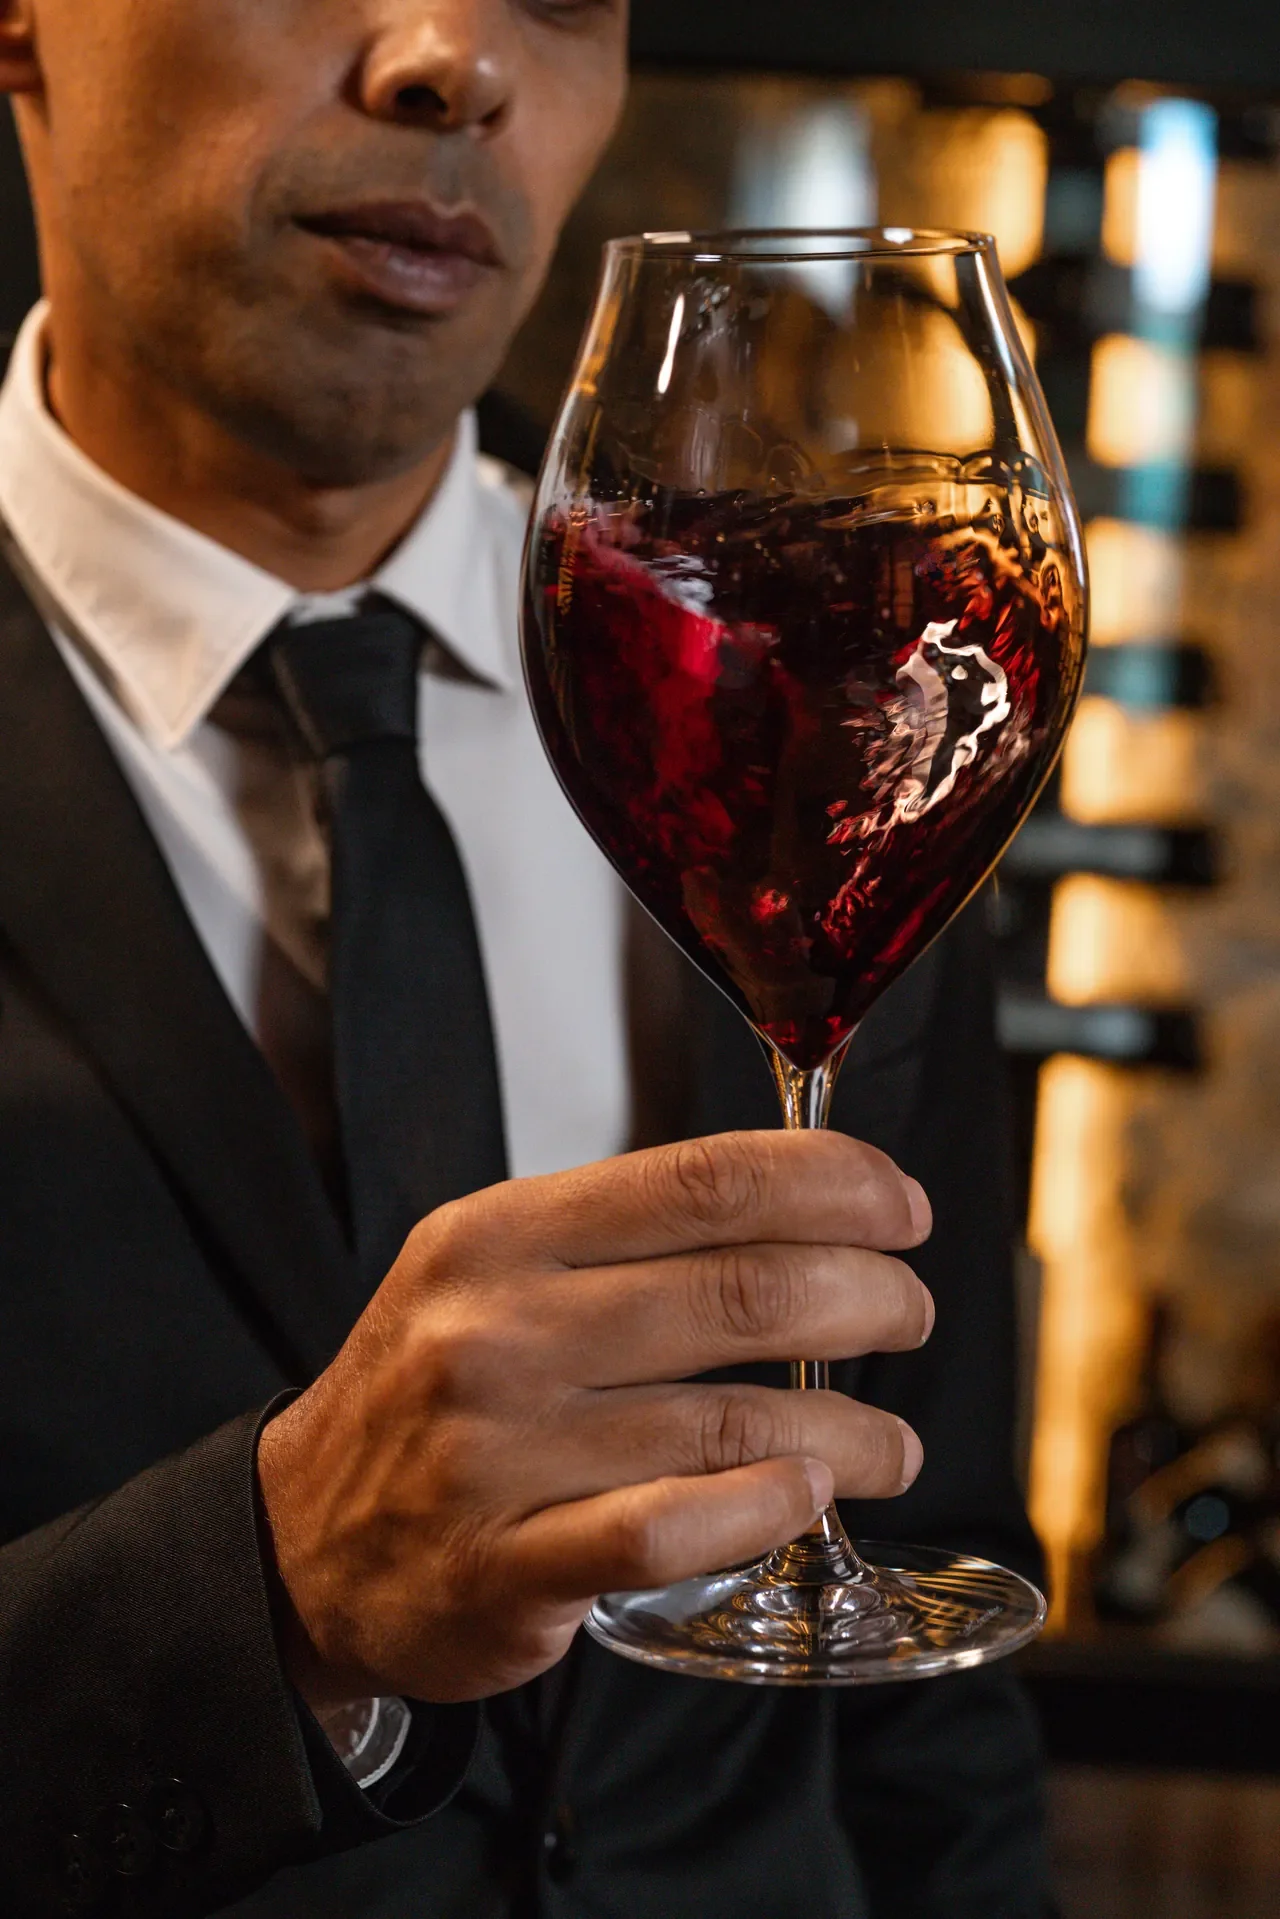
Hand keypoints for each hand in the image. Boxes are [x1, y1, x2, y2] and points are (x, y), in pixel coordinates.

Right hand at [257, 1130, 933, 1708]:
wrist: (299, 1539)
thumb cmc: (431, 1390)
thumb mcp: (490, 1272)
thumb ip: (623, 1236)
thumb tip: (804, 1203)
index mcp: (500, 1236)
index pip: (701, 1180)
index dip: (830, 1185)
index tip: (899, 1205)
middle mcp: (495, 1329)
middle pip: (743, 1289)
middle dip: (868, 1296)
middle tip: (910, 1311)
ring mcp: (498, 1449)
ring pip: (734, 1422)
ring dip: (851, 1430)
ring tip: (891, 1441)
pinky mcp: (507, 1565)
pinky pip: (674, 1529)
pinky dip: (767, 1511)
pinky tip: (809, 1500)